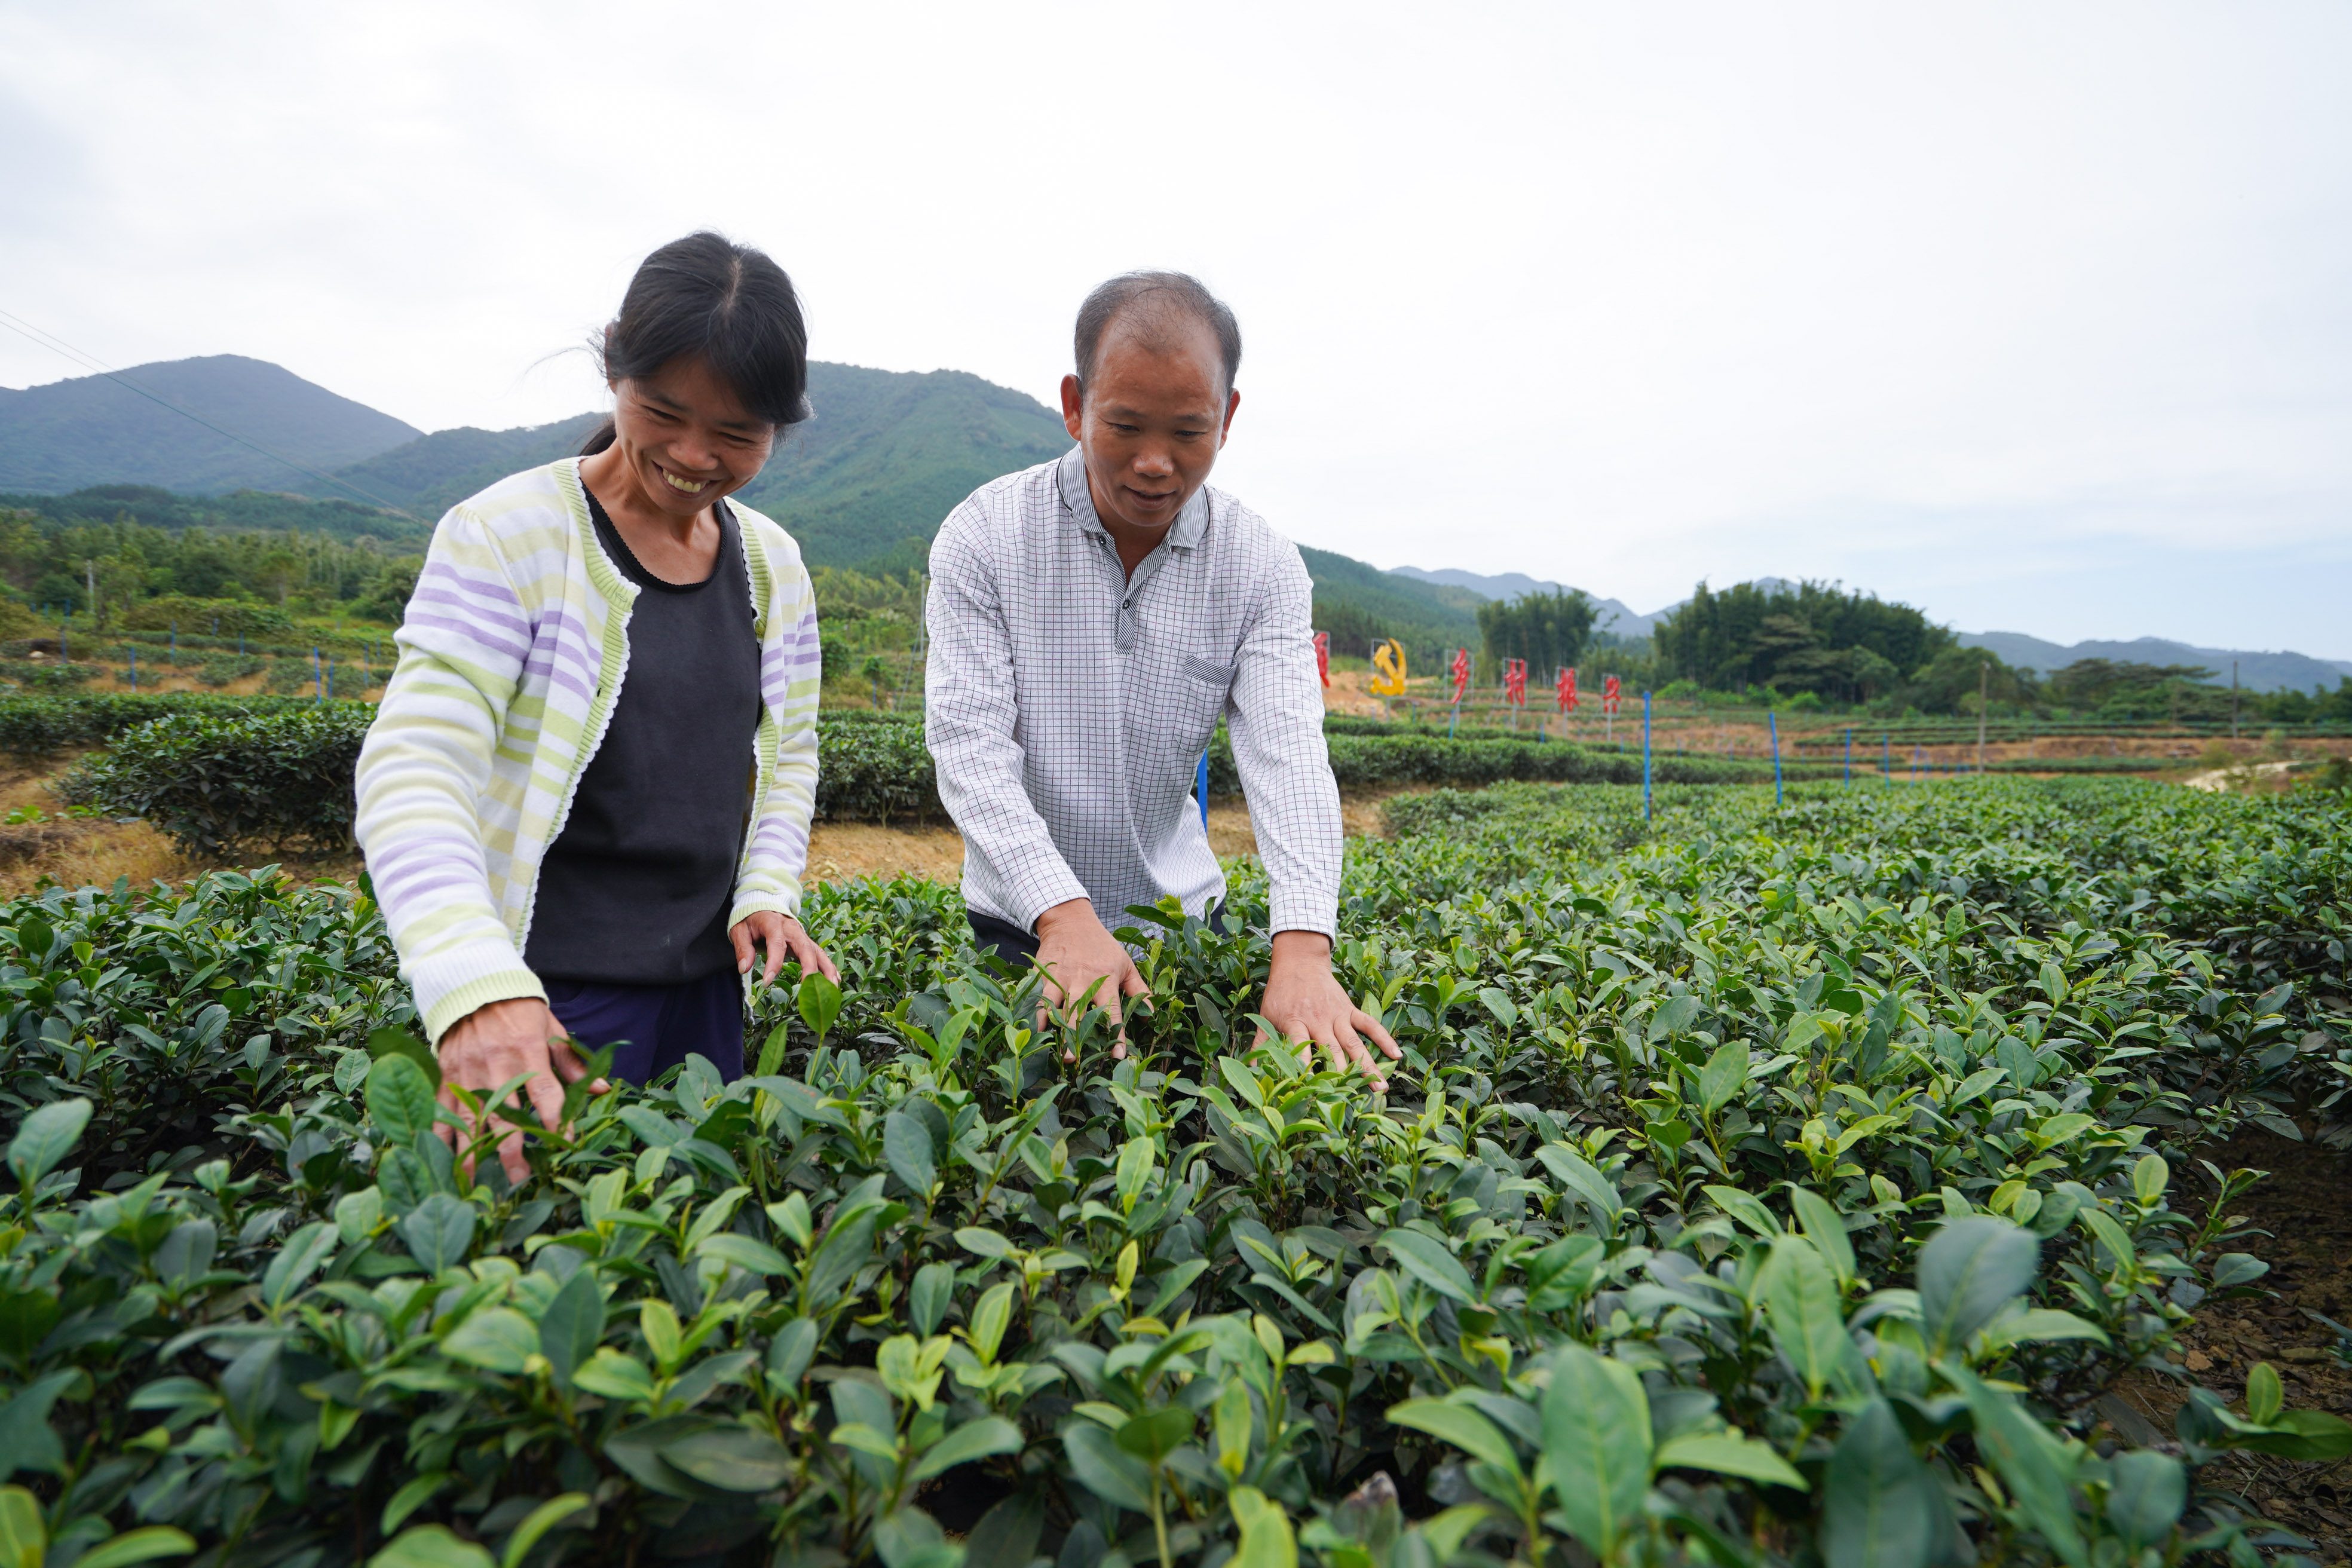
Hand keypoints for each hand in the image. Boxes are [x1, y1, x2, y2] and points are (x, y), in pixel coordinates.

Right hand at [435, 996, 608, 1186]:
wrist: (475, 986)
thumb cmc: (520, 1011)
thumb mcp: (551, 1029)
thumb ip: (572, 1063)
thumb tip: (603, 1088)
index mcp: (528, 1051)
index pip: (545, 1093)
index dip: (554, 1121)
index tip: (563, 1145)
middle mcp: (496, 1065)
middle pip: (505, 1115)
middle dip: (512, 1150)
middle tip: (519, 1179)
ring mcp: (468, 1072)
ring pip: (470, 1119)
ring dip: (475, 1151)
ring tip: (479, 1180)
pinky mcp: (447, 1075)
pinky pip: (442, 1109)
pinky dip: (440, 1135)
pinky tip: (443, 1159)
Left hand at [731, 911, 838, 987]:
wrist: (763, 904)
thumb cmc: (751, 919)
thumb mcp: (740, 929)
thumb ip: (743, 948)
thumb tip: (744, 968)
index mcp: (774, 924)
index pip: (776, 944)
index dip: (773, 963)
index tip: (767, 981)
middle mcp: (793, 929)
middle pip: (805, 948)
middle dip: (809, 968)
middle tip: (808, 986)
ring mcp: (802, 936)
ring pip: (818, 952)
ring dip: (827, 970)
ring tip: (831, 987)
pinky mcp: (806, 942)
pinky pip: (820, 955)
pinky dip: (829, 968)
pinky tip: (834, 981)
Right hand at [1033, 898, 1149, 1056]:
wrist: (1070, 920)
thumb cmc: (1101, 946)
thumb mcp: (1125, 963)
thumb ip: (1138, 989)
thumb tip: (1152, 1014)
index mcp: (1105, 980)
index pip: (1111, 1012)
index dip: (1115, 1035)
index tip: (1117, 1056)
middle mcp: (1081, 981)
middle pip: (1078, 1013)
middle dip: (1074, 1036)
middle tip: (1072, 1060)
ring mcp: (1059, 979)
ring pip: (1054, 1007)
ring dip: (1052, 1028)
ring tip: (1049, 1048)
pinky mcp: (1042, 975)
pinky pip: (1037, 998)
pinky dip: (1034, 1014)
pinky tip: (1032, 1031)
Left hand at [1253, 930, 1400, 1091]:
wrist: (1299, 962)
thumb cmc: (1280, 992)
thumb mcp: (1266, 1016)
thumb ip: (1260, 1043)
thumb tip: (1251, 1070)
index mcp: (1295, 1022)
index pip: (1300, 1047)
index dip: (1305, 1067)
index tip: (1311, 1089)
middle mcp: (1318, 1020)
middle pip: (1334, 1051)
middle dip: (1345, 1075)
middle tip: (1357, 1098)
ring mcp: (1337, 1015)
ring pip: (1355, 1043)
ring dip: (1369, 1065)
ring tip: (1382, 1087)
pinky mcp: (1349, 1009)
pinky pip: (1369, 1024)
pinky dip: (1384, 1038)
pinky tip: (1397, 1054)